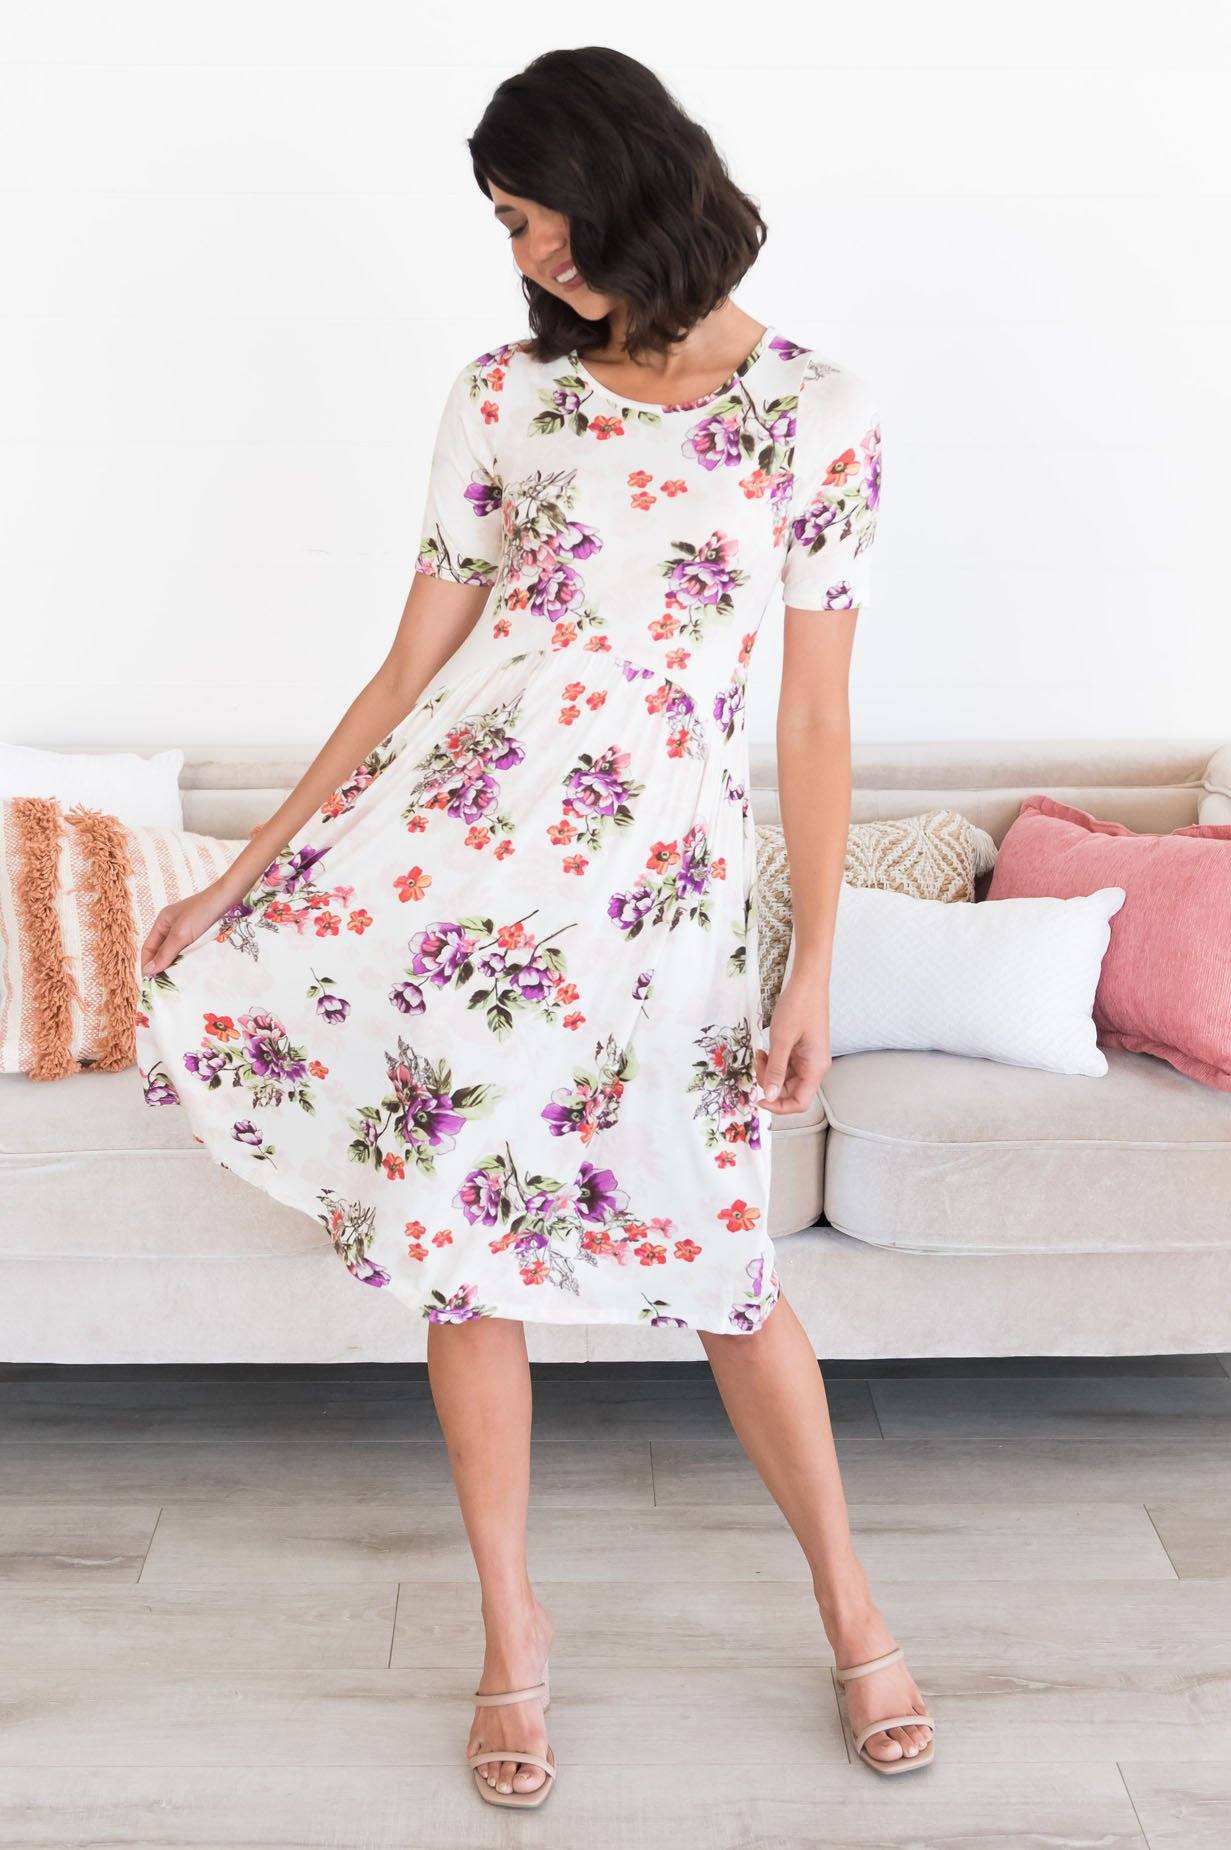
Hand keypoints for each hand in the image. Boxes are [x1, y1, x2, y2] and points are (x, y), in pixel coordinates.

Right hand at [139, 881, 235, 977]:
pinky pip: (189, 951)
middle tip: (164, 988)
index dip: (146, 965)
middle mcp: (172, 927)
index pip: (148, 948)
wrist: (230, 898)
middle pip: (161, 952)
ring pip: (176, 953)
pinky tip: (191, 972)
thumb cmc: (202, 912)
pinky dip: (188, 961)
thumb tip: (148, 971)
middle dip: (161, 968)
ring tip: (177, 983)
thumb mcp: (180, 934)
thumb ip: (165, 953)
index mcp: (162, 923)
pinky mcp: (201, 935)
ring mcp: (187, 931)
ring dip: (175, 966)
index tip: (150, 984)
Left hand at [756, 969, 831, 1113]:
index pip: (799, 1103)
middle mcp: (815, 1067)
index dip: (778, 1106)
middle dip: (770, 1084)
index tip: (758, 1098)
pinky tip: (765, 1050)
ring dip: (770, 1072)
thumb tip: (769, 1096)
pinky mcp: (803, 1051)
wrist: (808, 983)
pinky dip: (773, 1062)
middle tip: (756, 1065)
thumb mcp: (781, 1040)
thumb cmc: (798, 1007)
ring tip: (760, 1054)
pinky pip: (786, 1066)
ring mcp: (809, 1059)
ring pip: (786, 1079)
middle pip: (791, 1092)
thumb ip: (775, 1070)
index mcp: (815, 1068)